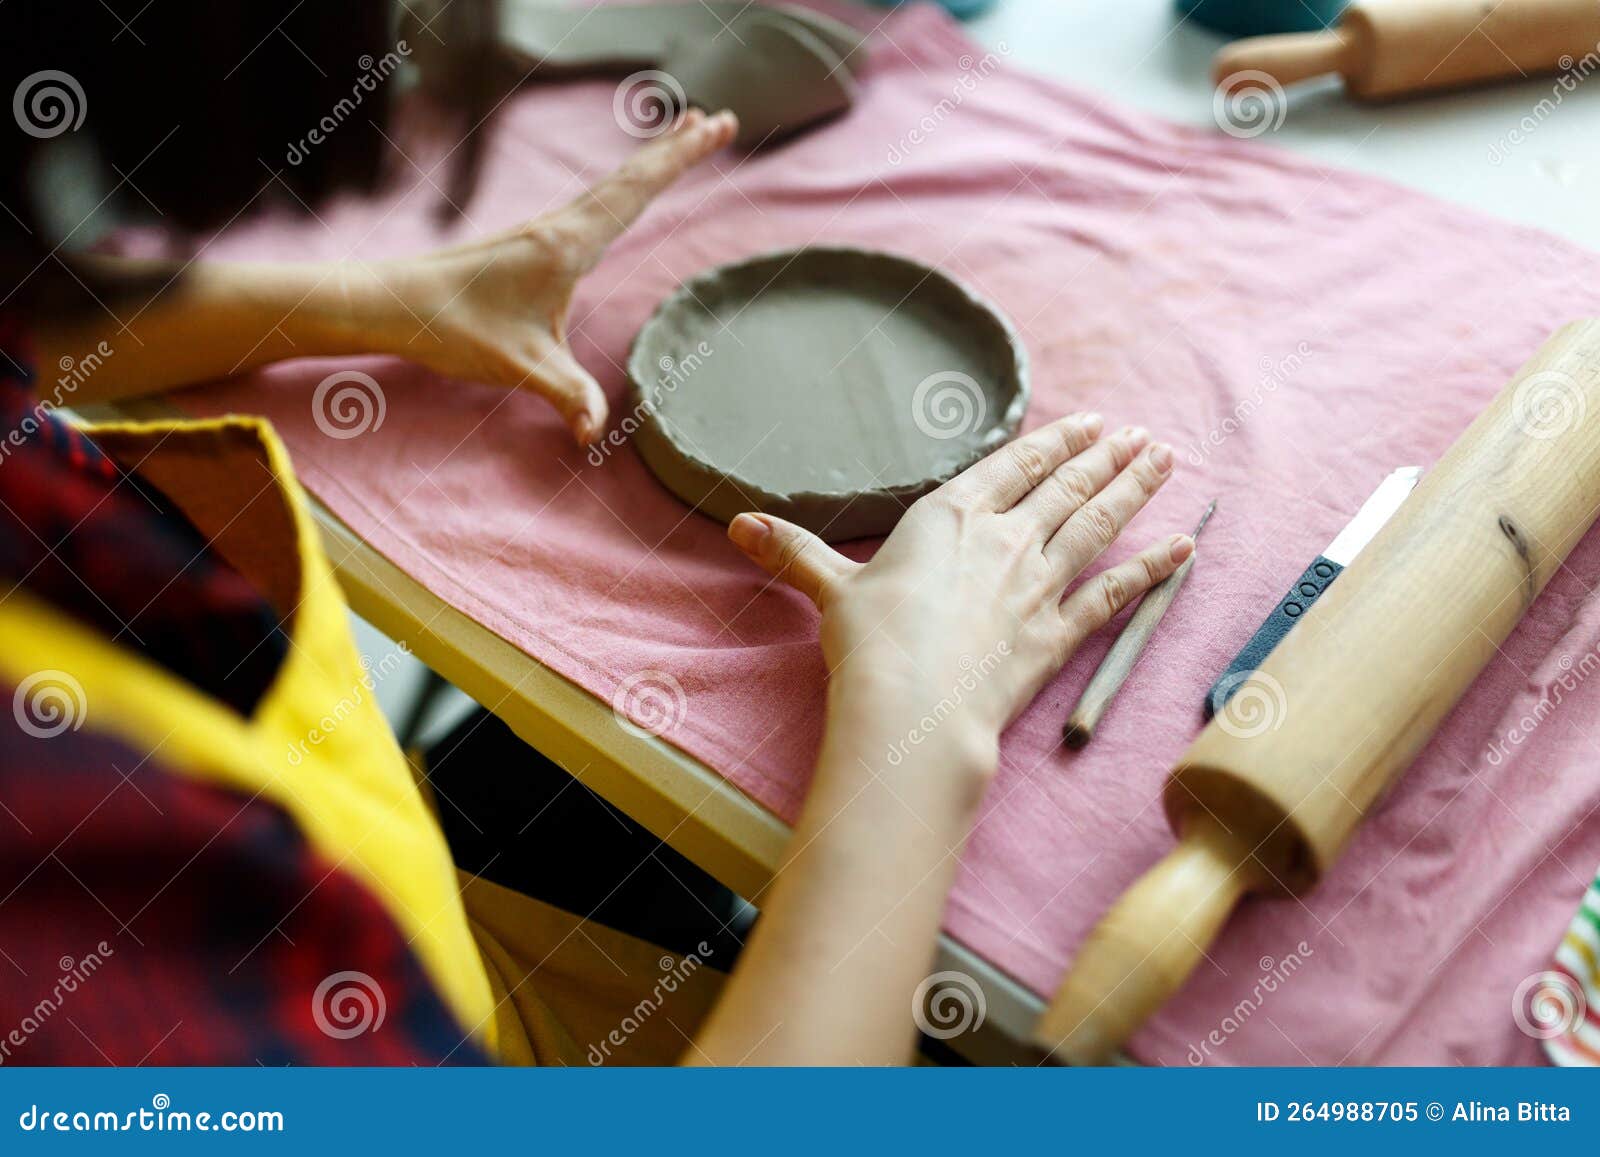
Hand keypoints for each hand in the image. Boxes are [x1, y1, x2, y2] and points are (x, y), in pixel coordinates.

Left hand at [377, 109, 737, 443]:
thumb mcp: (518, 366)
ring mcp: (544, 232)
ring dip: (651, 163)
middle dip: (677, 148)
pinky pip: (593, 205)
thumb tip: (595, 433)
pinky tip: (622, 198)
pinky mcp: (531, 245)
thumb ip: (565, 394)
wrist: (392, 302)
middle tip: (721, 121)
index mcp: (566, 244)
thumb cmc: (453, 327)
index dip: (681, 159)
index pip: (637, 191)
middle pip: (630, 178)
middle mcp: (558, 227)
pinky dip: (622, 189)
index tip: (719, 126)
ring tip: (683, 141)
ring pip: (611, 187)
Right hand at [726, 414, 1190, 775]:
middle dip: (1106, 457)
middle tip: (1142, 436)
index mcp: (952, 516)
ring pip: (1098, 524)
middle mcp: (1005, 539)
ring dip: (1135, 491)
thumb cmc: (868, 643)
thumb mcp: (828, 588)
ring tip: (1166, 462)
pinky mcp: (1059, 634)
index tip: (1088, 424)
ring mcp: (1039, 584)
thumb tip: (735, 523)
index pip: (1014, 466)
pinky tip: (1185, 549)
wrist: (913, 705)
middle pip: (1067, 487)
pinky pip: (1117, 593)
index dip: (1054, 443)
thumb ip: (795, 551)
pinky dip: (1154, 570)